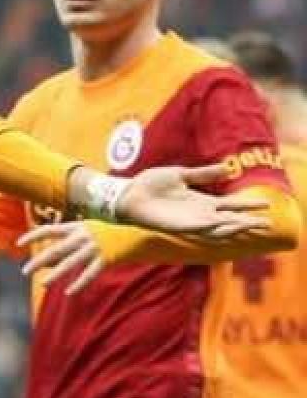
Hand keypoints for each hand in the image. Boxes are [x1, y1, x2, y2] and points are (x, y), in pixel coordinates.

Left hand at [17, 221, 105, 293]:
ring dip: (55, 274)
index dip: (33, 235)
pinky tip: (68, 292)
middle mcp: (82, 236)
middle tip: (25, 270)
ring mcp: (94, 247)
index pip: (48, 229)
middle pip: (55, 249)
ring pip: (70, 263)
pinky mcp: (106, 259)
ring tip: (43, 283)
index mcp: (76, 227)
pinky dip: (78, 284)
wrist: (137, 234)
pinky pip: (89, 274)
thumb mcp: (85, 233)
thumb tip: (44, 262)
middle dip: (39, 260)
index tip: (19, 243)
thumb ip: (66, 245)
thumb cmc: (107, 235)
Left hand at [80, 164, 267, 236]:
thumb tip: (226, 167)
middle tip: (268, 223)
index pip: (229, 204)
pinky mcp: (180, 227)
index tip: (265, 204)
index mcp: (200, 200)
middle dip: (247, 221)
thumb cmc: (150, 184)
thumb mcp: (181, 174)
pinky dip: (215, 229)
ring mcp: (190, 221)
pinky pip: (202, 230)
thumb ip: (203, 173)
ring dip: (235, 227)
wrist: (129, 194)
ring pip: (219, 227)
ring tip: (251, 225)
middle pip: (229, 219)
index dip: (246, 205)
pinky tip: (227, 226)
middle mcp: (199, 213)